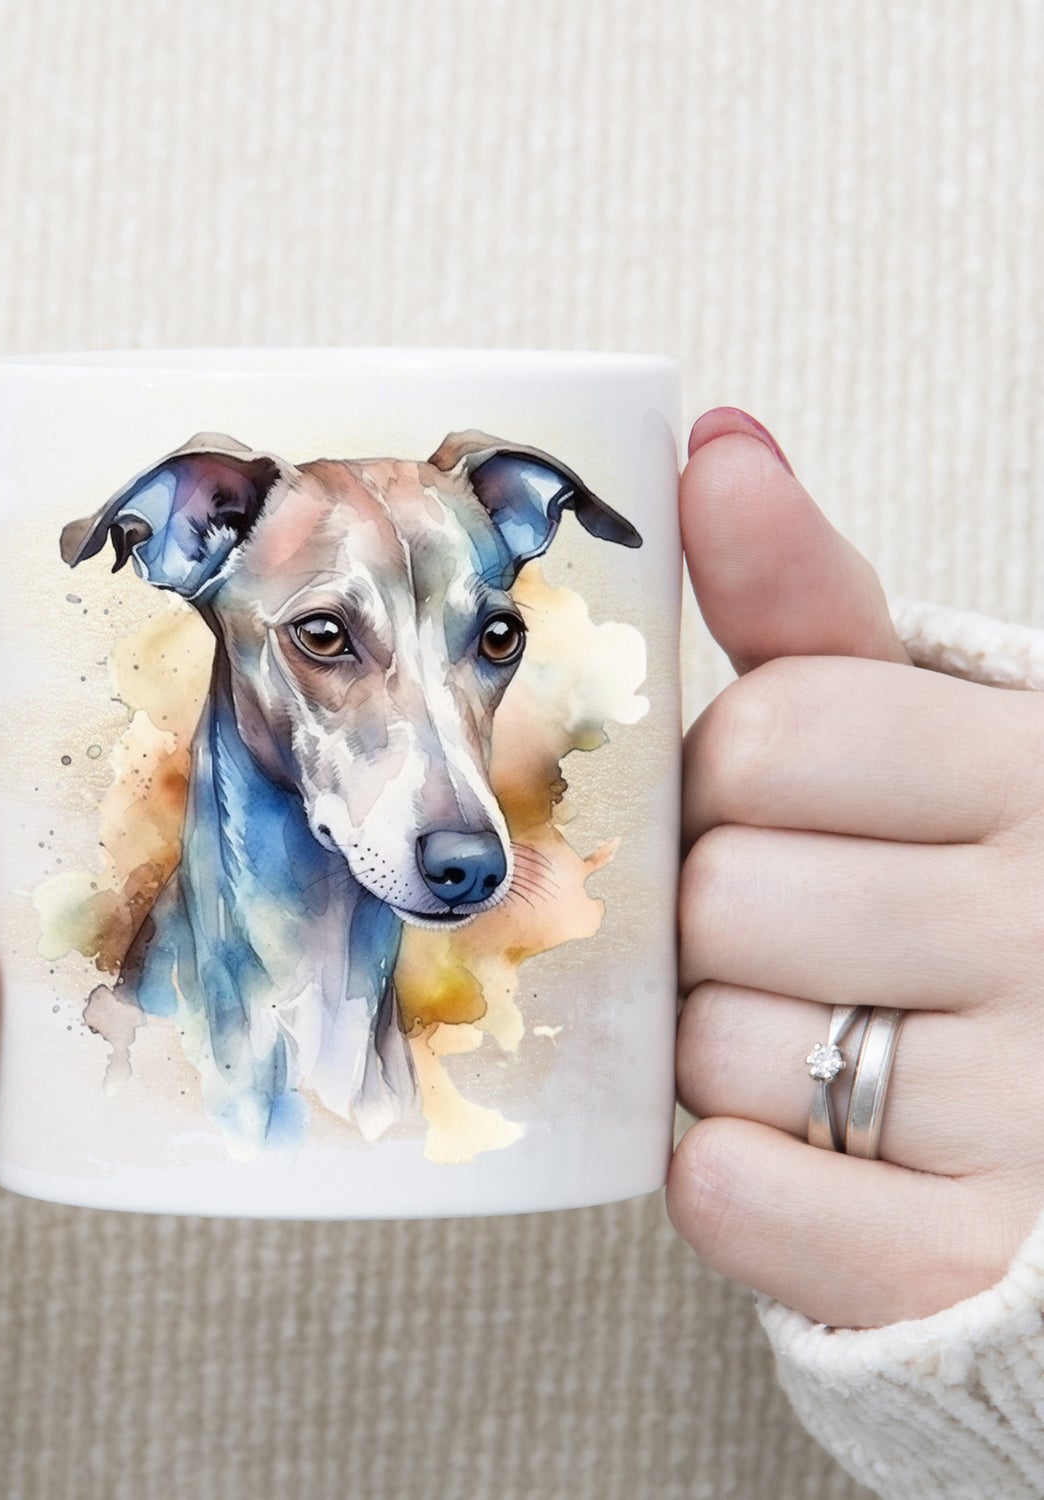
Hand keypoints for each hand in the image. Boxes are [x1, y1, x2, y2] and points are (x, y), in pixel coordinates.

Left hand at [666, 407, 1043, 1329]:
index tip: (768, 804)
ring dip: (713, 1046)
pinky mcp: (962, 1257)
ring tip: (803, 1034)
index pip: (773, 732)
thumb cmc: (956, 883)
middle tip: (777, 935)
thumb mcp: (913, 727)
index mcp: (1037, 771)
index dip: (726, 776)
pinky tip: (787, 1142)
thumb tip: (714, 443)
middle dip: (710, 916)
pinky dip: (728, 1173)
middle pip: (721, 895)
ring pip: (715, 1049)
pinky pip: (734, 1192)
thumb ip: (806, 600)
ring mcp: (1031, 1110)